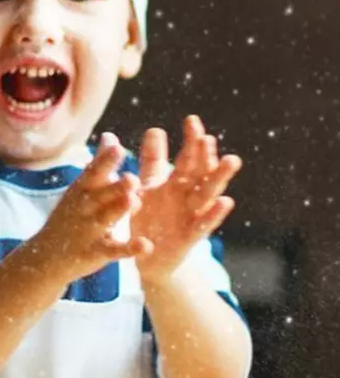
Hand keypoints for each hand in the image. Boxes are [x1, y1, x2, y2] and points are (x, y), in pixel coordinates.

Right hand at [30, 133, 153, 284]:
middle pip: (100, 195)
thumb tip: (110, 136)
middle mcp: (83, 208)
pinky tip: (146, 246)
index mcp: (81, 190)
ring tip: (134, 202)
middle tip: (133, 177)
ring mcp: (88, 231)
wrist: (47, 256)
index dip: (104, 161)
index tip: (117, 147)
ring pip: (106, 219)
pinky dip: (130, 249)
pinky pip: (114, 250)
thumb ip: (99, 164)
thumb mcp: (81, 189)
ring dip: (119, 211)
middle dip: (115, 187)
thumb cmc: (70, 216)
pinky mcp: (96, 252)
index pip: (93, 173)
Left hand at [132, 116, 239, 285]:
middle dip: (205, 155)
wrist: (147, 257)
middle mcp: (188, 197)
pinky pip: (203, 224)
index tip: (192, 120)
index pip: (187, 158)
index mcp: (176, 184)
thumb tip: (156, 129)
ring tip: (231, 160)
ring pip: (208, 194)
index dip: (190, 140)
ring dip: (219, 178)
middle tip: (207, 137)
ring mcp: (191, 216)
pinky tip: (226, 201)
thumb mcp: (147, 187)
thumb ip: (152, 162)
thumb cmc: (149, 218)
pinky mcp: (190, 237)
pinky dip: (214, 214)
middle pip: (200, 173)